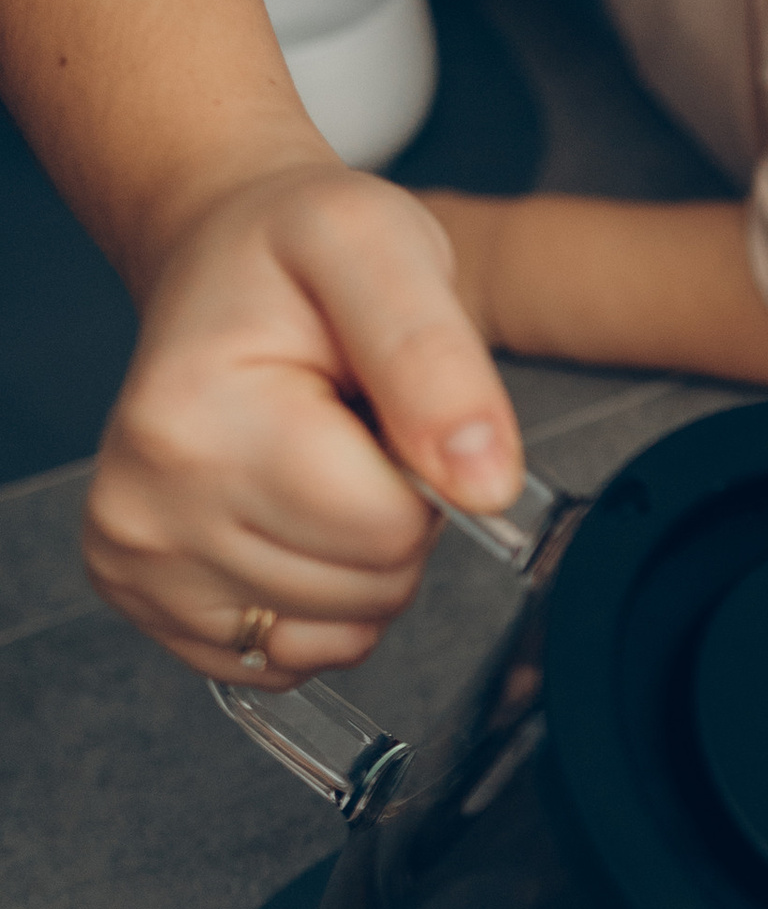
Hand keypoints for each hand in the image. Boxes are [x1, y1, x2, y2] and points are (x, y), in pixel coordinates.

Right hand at [84, 164, 521, 682]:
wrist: (215, 263)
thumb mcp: (380, 250)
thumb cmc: (290, 253)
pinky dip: (320, 603)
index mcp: (191, 422)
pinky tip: (291, 514)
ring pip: (341, 630)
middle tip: (348, 427)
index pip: (388, 527)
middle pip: (369, 586)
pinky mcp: (152, 606)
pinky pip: (291, 658)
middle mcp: (143, 507)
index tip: (376, 404)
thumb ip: (438, 364)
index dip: (421, 471)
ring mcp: (140, 566)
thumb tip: (485, 485)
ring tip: (317, 459)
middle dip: (393, 513)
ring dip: (360, 554)